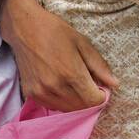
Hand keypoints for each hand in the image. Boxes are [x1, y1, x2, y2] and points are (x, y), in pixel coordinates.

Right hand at [0, 0, 116, 110]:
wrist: (24, 28)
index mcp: (71, 74)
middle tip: (89, 84)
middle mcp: (55, 87)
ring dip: (76, 102)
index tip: (101, 87)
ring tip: (75, 85)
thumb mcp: (82, 43)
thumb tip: (115, 84)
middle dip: (89, 99)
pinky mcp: (30, 94)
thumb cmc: (56, 32)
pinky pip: (52, 106)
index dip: (101, 96)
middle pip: (81, 107)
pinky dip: (61, 101)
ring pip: (67, 109)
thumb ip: (99, 66)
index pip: (93, 101)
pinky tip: (62, 87)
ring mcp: (41, 92)